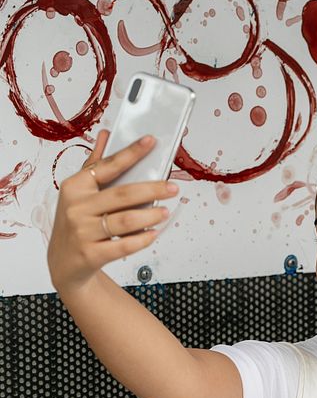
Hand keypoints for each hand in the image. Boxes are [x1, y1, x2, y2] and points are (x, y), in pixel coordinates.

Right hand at [47, 131, 177, 291]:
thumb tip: (106, 135)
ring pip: (125, 221)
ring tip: (165, 212)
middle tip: (172, 188)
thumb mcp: (80, 193)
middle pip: (122, 194)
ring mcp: (83, 232)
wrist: (64, 262)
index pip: (107, 166)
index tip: (151, 141)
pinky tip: (154, 233)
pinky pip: (123, 246)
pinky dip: (142, 239)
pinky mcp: (92, 254)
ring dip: (150, 215)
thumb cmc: (78, 222)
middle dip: (151, 189)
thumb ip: (95, 165)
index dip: (130, 153)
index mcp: (75, 187)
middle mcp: (77, 208)